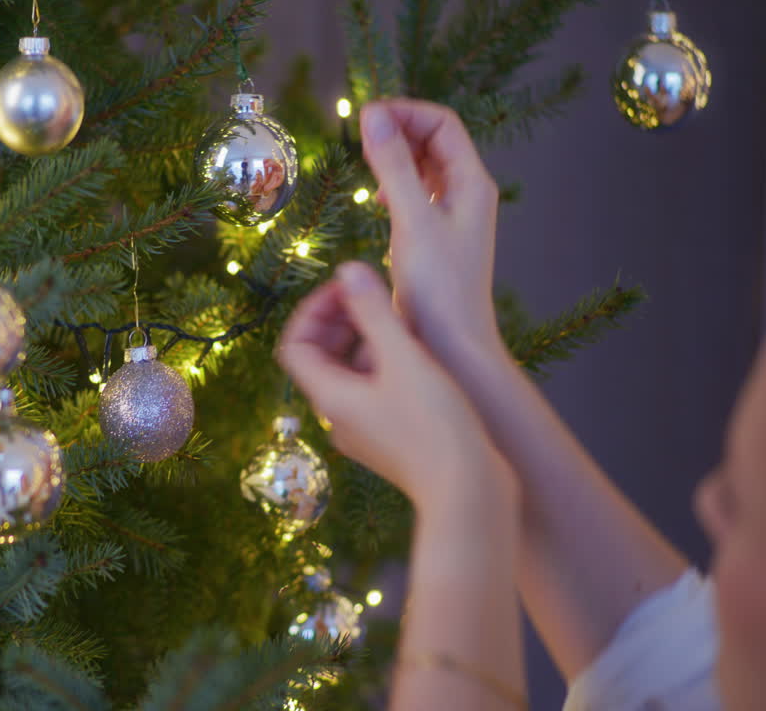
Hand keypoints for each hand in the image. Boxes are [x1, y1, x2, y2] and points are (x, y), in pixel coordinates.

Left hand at [276, 261, 511, 512]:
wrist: (470, 494)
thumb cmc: (436, 426)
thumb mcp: (404, 359)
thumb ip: (374, 312)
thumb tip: (347, 271)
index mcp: (330, 397)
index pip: (295, 345)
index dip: (315, 309)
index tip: (348, 287)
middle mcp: (339, 417)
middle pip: (320, 359)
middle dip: (340, 321)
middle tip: (372, 296)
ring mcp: (365, 431)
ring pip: (351, 374)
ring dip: (368, 340)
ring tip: (401, 318)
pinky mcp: (393, 439)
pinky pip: (375, 391)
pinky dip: (388, 364)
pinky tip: (421, 352)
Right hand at [361, 99, 502, 357]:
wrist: (451, 345)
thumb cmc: (438, 287)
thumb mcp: (412, 219)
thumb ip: (393, 165)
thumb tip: (372, 114)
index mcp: (472, 183)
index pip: (442, 123)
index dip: (405, 112)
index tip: (365, 116)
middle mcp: (467, 194)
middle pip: (434, 141)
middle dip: (399, 130)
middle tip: (359, 134)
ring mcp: (453, 217)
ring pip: (424, 168)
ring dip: (395, 157)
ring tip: (364, 160)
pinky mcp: (436, 238)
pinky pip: (417, 195)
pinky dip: (395, 186)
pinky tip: (378, 201)